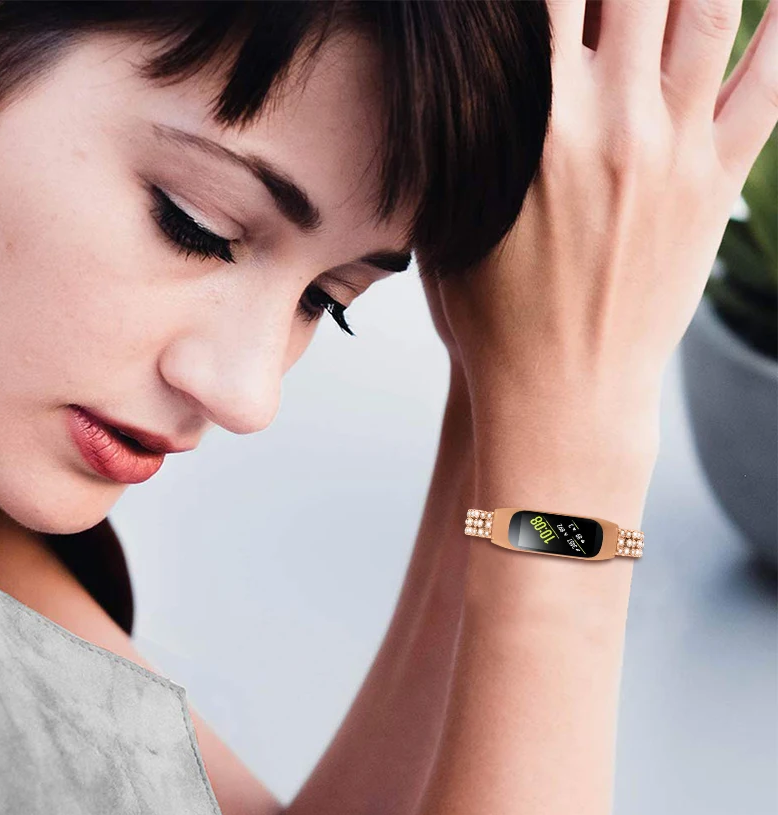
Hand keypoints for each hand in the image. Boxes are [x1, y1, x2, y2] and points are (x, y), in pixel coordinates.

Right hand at [427, 0, 776, 410]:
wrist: (559, 395)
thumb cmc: (489, 318)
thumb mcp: (450, 221)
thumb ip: (465, 132)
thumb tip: (472, 66)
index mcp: (537, 124)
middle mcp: (614, 121)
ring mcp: (675, 150)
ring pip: (711, 9)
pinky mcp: (715, 186)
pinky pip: (770, 85)